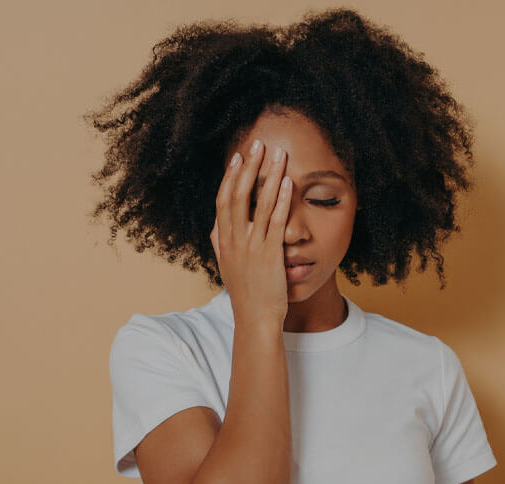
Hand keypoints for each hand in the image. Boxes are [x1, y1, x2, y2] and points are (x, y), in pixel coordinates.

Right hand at [209, 139, 291, 329]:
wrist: (255, 319)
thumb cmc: (245, 293)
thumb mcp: (227, 265)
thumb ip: (221, 243)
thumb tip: (216, 225)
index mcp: (223, 241)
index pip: (223, 200)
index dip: (230, 176)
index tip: (237, 156)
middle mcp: (234, 240)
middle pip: (238, 194)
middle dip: (248, 166)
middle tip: (257, 143)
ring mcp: (251, 246)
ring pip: (258, 203)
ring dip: (268, 175)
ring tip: (278, 154)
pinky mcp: (270, 254)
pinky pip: (275, 221)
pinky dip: (280, 200)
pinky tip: (288, 182)